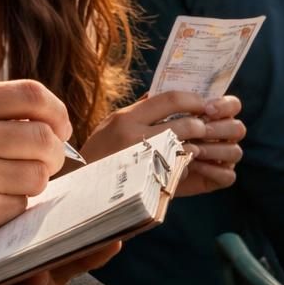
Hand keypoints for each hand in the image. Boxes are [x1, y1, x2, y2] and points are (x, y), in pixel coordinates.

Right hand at [0, 80, 69, 272]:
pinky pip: (21, 204)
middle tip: (45, 163)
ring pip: (38, 174)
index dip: (55, 111)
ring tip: (7, 186)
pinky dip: (13, 207)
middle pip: (44, 136)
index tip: (59, 127)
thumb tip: (43, 118)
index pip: (31, 94)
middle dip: (53, 153)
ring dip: (33, 182)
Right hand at [81, 92, 244, 197]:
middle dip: (200, 126)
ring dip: (196, 147)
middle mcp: (134, 136)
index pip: (170, 98)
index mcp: (127, 118)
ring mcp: (141, 161)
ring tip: (197, 147)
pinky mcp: (147, 183)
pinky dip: (186, 167)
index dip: (192, 100)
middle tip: (205, 128)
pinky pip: (178, 171)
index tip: (201, 104)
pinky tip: (184, 166)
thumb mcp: (113, 124)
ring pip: (185, 149)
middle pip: (184, 124)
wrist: (77, 188)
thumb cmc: (98, 153)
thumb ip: (139, 110)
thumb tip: (168, 96)